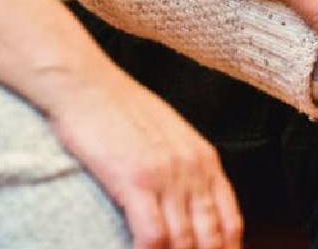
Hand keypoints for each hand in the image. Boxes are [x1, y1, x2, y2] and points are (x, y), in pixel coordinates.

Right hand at [46, 73, 241, 248]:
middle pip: (211, 239)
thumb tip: (191, 203)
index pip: (230, 222)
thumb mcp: (170, 135)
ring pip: (184, 243)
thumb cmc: (122, 110)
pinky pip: (152, 236)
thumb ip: (186, 167)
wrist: (88, 86)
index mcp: (204, 160)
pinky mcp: (135, 181)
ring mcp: (166, 176)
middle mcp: (192, 170)